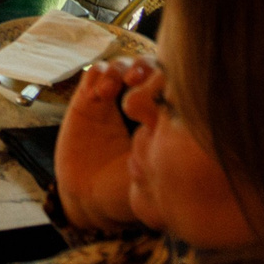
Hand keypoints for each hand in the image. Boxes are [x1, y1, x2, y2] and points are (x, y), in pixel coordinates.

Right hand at [52, 58, 153, 229]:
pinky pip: (93, 73)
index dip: (165, 78)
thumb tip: (178, 127)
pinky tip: (96, 95)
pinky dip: (96, 75)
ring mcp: (111, 101)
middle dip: (143, 67)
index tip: (159, 94)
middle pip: (146, 66)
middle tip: (136, 81)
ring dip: (117, 69)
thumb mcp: (152, 172)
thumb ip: (164, 150)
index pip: (168, 81)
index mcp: (157, 118)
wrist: (90, 199)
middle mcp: (136, 105)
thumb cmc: (126, 189)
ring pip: (120, 64)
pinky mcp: (85, 102)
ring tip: (111, 89)